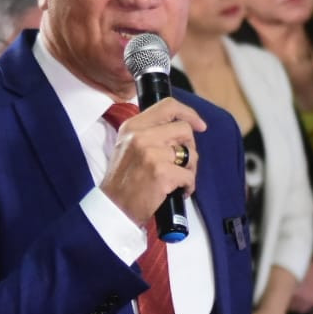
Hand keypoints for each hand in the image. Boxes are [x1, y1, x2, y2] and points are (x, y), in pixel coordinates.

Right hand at [100, 98, 205, 227]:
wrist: (113, 207)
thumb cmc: (123, 181)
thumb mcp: (127, 145)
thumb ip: (149, 132)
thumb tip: (181, 129)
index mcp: (133, 126)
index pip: (168, 106)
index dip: (189, 113)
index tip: (199, 125)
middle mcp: (141, 136)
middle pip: (184, 129)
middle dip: (190, 147)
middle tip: (183, 162)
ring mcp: (152, 153)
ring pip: (190, 153)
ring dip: (190, 169)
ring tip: (179, 179)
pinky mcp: (162, 173)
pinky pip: (189, 175)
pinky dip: (188, 186)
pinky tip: (179, 192)